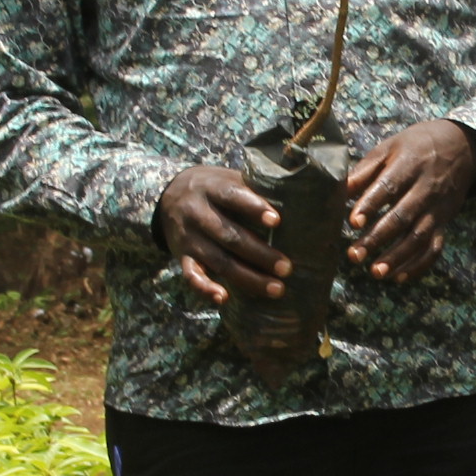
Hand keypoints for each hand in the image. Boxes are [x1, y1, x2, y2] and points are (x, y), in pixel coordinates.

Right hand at [156, 165, 288, 303]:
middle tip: (287, 268)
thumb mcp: (229, 178)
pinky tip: (223, 298)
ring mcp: (189, 237)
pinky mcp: (182, 256)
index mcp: (212, 188)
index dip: (253, 208)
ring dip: (247, 278)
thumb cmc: (215, 187)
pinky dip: (205, 289)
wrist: (168, 195)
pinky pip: (191, 275)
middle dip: (259, 253)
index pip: (232, 196)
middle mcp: (197, 212)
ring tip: (276, 289)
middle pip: (229, 235)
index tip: (276, 221)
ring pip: (217, 260)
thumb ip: (257, 186)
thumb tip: (308, 194)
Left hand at [346, 118, 475, 284]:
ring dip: (398, 257)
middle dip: (378, 238)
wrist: (461, 146)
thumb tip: (338, 189)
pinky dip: (419, 265)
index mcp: (410, 165)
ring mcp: (438, 208)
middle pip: (402, 217)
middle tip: (354, 255)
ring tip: (375, 272)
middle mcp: (426, 189)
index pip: (389, 187)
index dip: (371, 205)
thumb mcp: (390, 147)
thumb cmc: (416, 146)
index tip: (353, 222)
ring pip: (419, 237)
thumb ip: (365, 170)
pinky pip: (435, 248)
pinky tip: (399, 278)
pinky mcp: (445, 222)